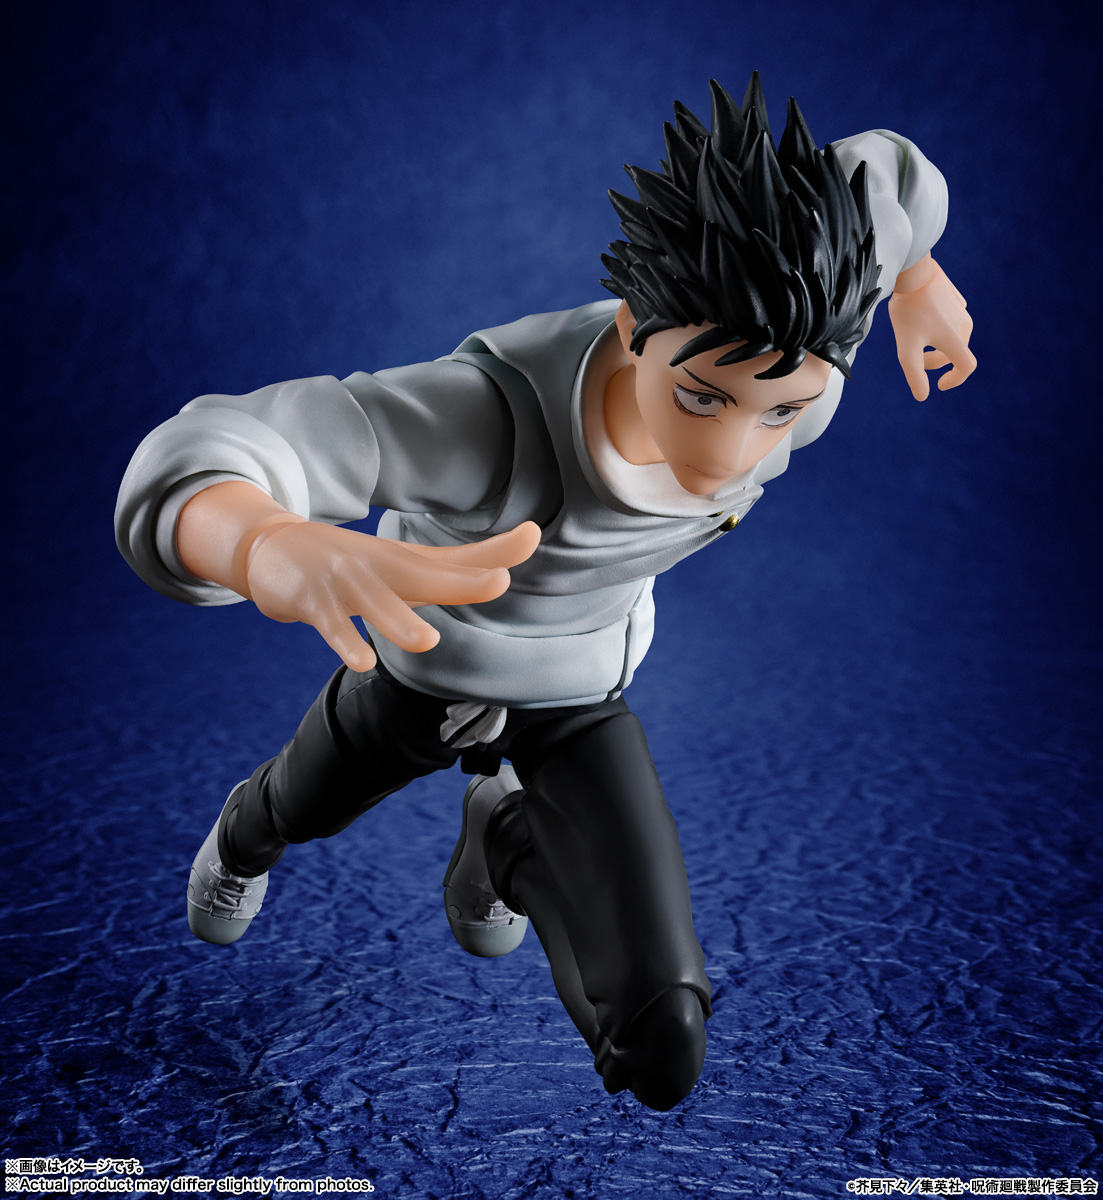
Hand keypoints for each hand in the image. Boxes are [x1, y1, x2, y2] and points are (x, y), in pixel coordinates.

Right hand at [245, 520, 541, 671]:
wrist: (275, 548)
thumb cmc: (355, 565)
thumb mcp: (404, 566)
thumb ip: (452, 571)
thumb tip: (505, 570)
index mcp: (409, 563)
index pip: (461, 558)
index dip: (497, 551)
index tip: (533, 535)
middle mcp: (383, 568)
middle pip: (427, 575)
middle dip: (463, 580)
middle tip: (500, 580)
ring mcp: (347, 582)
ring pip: (377, 604)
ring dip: (400, 621)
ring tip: (426, 640)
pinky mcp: (313, 601)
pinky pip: (332, 625)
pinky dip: (346, 643)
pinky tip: (362, 662)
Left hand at [888, 255, 975, 400]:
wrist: (913, 271)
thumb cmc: (909, 311)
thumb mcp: (906, 348)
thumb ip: (915, 375)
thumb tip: (923, 396)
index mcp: (956, 339)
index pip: (966, 367)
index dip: (955, 379)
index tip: (939, 384)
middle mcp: (964, 324)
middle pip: (953, 353)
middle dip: (934, 362)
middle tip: (914, 359)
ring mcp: (960, 309)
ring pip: (950, 336)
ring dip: (934, 345)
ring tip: (914, 337)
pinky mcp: (954, 298)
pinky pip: (948, 320)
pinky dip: (935, 328)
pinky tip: (920, 320)